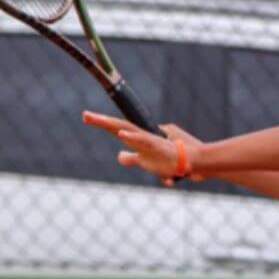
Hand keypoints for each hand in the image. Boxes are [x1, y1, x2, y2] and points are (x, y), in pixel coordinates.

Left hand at [82, 111, 204, 185]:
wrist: (193, 162)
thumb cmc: (171, 162)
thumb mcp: (147, 162)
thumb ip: (132, 157)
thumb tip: (120, 155)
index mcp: (138, 139)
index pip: (117, 129)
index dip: (102, 123)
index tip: (87, 117)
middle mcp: (141, 137)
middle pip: (117, 126)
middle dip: (100, 121)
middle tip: (85, 115)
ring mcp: (148, 141)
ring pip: (126, 130)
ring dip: (110, 125)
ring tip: (96, 120)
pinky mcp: (156, 146)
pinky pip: (143, 141)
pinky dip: (132, 137)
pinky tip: (121, 135)